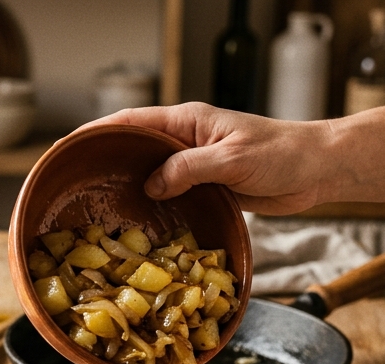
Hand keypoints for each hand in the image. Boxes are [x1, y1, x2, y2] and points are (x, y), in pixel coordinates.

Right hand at [87, 103, 335, 214]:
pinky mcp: (206, 186)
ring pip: (151, 173)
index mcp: (187, 121)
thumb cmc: (280, 155)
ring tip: (97, 206)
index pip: (131, 121)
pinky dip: (154, 205)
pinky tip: (138, 222)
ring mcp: (195, 164)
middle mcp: (185, 140)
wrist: (316, 171)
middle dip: (105, 161)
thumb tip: (151, 185)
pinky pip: (172, 194)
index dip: (97, 132)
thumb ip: (188, 169)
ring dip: (129, 187)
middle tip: (73, 183)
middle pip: (135, 148)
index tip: (68, 147)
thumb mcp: (230, 160)